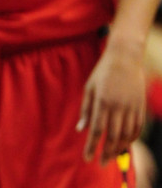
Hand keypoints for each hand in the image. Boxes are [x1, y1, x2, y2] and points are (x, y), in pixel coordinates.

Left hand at [77, 41, 146, 164]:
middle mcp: (118, 106)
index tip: (87, 158)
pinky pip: (137, 129)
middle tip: (100, 163)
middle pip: (112, 136)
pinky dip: (131, 139)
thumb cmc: (102, 73)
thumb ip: (85, 110)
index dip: (92, 146)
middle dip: (106, 152)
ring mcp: (131, 107)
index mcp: (102, 101)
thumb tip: (80, 130)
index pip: (96, 130)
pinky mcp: (141, 107)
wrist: (125, 58)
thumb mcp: (89, 88)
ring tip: (111, 157)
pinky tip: (124, 145)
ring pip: (126, 135)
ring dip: (119, 149)